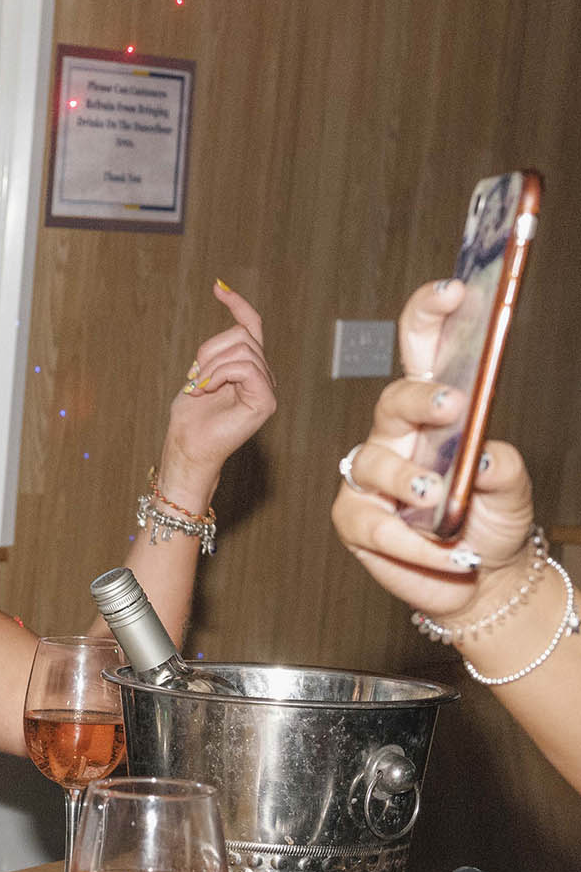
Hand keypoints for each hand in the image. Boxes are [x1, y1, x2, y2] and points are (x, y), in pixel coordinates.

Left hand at [156, 280, 276, 511]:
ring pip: (241, 349)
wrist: (187, 448)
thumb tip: (225, 319)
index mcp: (248, 367)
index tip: (217, 287)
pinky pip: (244, 367)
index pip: (250, 326)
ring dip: (210, 367)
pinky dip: (219, 375)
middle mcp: (263, 375)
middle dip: (209, 352)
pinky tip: (208, 390)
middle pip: (241, 335)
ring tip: (201, 389)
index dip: (237, 304)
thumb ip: (214, 352)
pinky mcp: (265, 401)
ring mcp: (267, 388)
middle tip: (195, 380)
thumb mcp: (198, 374)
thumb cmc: (189, 418)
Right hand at [333, 279, 536, 622]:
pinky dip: (410, 540)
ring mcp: (370, 479)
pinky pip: (374, 524)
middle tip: (453, 405)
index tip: (452, 292)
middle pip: (393, 401)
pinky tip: (443, 550)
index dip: (428, 316)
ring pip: (374, 463)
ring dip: (408, 479)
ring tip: (437, 498)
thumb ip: (504, 470)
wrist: (479, 579)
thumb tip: (482, 459)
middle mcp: (397, 437)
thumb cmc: (491, 521)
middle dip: (419, 398)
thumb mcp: (514, 493)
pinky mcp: (355, 520)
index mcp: (435, 413)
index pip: (423, 352)